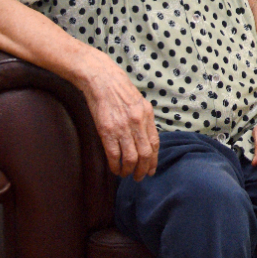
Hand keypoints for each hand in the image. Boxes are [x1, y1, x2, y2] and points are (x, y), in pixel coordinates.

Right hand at [83, 63, 160, 181]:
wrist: (102, 79)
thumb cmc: (119, 90)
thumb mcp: (138, 102)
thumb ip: (143, 119)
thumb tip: (145, 137)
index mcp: (147, 115)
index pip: (154, 143)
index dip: (154, 159)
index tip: (152, 169)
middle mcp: (137, 123)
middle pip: (145, 153)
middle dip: (144, 169)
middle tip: (140, 177)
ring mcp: (122, 127)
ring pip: (131, 157)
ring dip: (130, 170)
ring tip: (127, 175)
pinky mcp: (107, 130)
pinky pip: (114, 154)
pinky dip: (116, 165)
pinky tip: (115, 169)